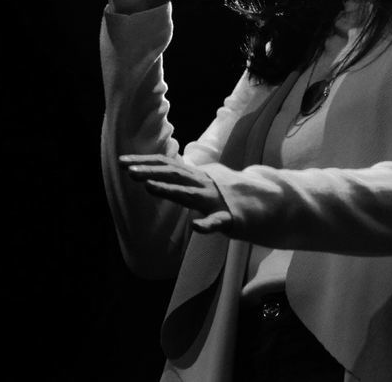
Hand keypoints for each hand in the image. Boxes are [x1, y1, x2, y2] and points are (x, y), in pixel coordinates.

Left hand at [120, 154, 234, 233]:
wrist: (269, 201)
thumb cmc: (230, 194)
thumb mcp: (204, 182)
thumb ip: (185, 177)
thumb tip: (164, 169)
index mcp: (196, 177)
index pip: (167, 165)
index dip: (145, 163)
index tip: (123, 162)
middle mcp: (204, 184)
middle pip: (174, 174)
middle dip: (150, 172)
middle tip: (128, 171)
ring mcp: (216, 200)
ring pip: (190, 194)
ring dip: (169, 190)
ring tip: (148, 188)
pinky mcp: (231, 218)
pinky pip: (217, 222)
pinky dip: (206, 224)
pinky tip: (195, 228)